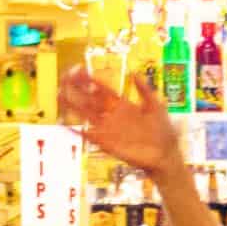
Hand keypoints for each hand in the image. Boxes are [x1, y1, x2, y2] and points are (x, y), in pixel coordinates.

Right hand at [60, 68, 181, 181]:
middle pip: (91, 100)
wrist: (166, 155)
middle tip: (64, 78)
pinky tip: (66, 125)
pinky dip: (79, 132)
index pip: (103, 90)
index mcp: (123, 106)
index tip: (79, 70)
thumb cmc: (163, 131)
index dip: (91, 80)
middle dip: (77, 89)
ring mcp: (109, 130)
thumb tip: (133, 73)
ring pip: (87, 115)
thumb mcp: (156, 106)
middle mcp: (113, 116)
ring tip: (60, 95)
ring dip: (73, 106)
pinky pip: (91, 137)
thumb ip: (145, 90)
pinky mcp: (108, 144)